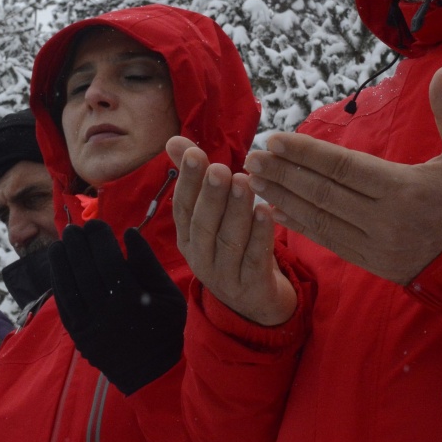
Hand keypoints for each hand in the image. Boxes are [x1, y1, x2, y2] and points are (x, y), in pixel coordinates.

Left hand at [49, 221, 185, 395]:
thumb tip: (129, 233)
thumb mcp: (168, 295)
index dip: (98, 239)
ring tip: (59, 244)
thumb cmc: (165, 329)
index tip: (95, 223)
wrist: (153, 374)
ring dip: (61, 262)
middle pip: (84, 271)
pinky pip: (63, 305)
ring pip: (68, 287)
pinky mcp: (78, 336)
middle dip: (77, 246)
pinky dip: (58, 284)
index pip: (108, 260)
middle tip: (74, 229)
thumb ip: (148, 263)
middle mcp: (106, 312)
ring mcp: (89, 326)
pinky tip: (58, 269)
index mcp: (132, 300)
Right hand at [167, 136, 294, 325]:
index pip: (183, 207)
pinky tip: (266, 212)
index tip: (196, 154)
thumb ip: (195, 177)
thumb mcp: (212, 214)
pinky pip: (254, 259)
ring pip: (228, 241)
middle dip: (210, 195)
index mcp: (187, 238)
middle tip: (220, 168)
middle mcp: (201, 257)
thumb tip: (174, 140)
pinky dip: (260, 235)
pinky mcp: (251, 287)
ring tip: (245, 182)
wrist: (256, 301)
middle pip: (203, 225)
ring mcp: (225, 276)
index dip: (188, 181)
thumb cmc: (232, 247)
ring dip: (236, 211)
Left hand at [244, 66, 441, 284]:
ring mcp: (375, 245)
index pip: (344, 168)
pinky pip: (328, 241)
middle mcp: (384, 220)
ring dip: (282, 198)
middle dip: (283, 174)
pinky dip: (298, 226)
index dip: (306, 154)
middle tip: (250, 157)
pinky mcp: (370, 262)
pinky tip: (272, 211)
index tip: (274, 139)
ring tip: (252, 180)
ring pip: (320, 218)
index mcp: (405, 190)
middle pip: (323, 193)